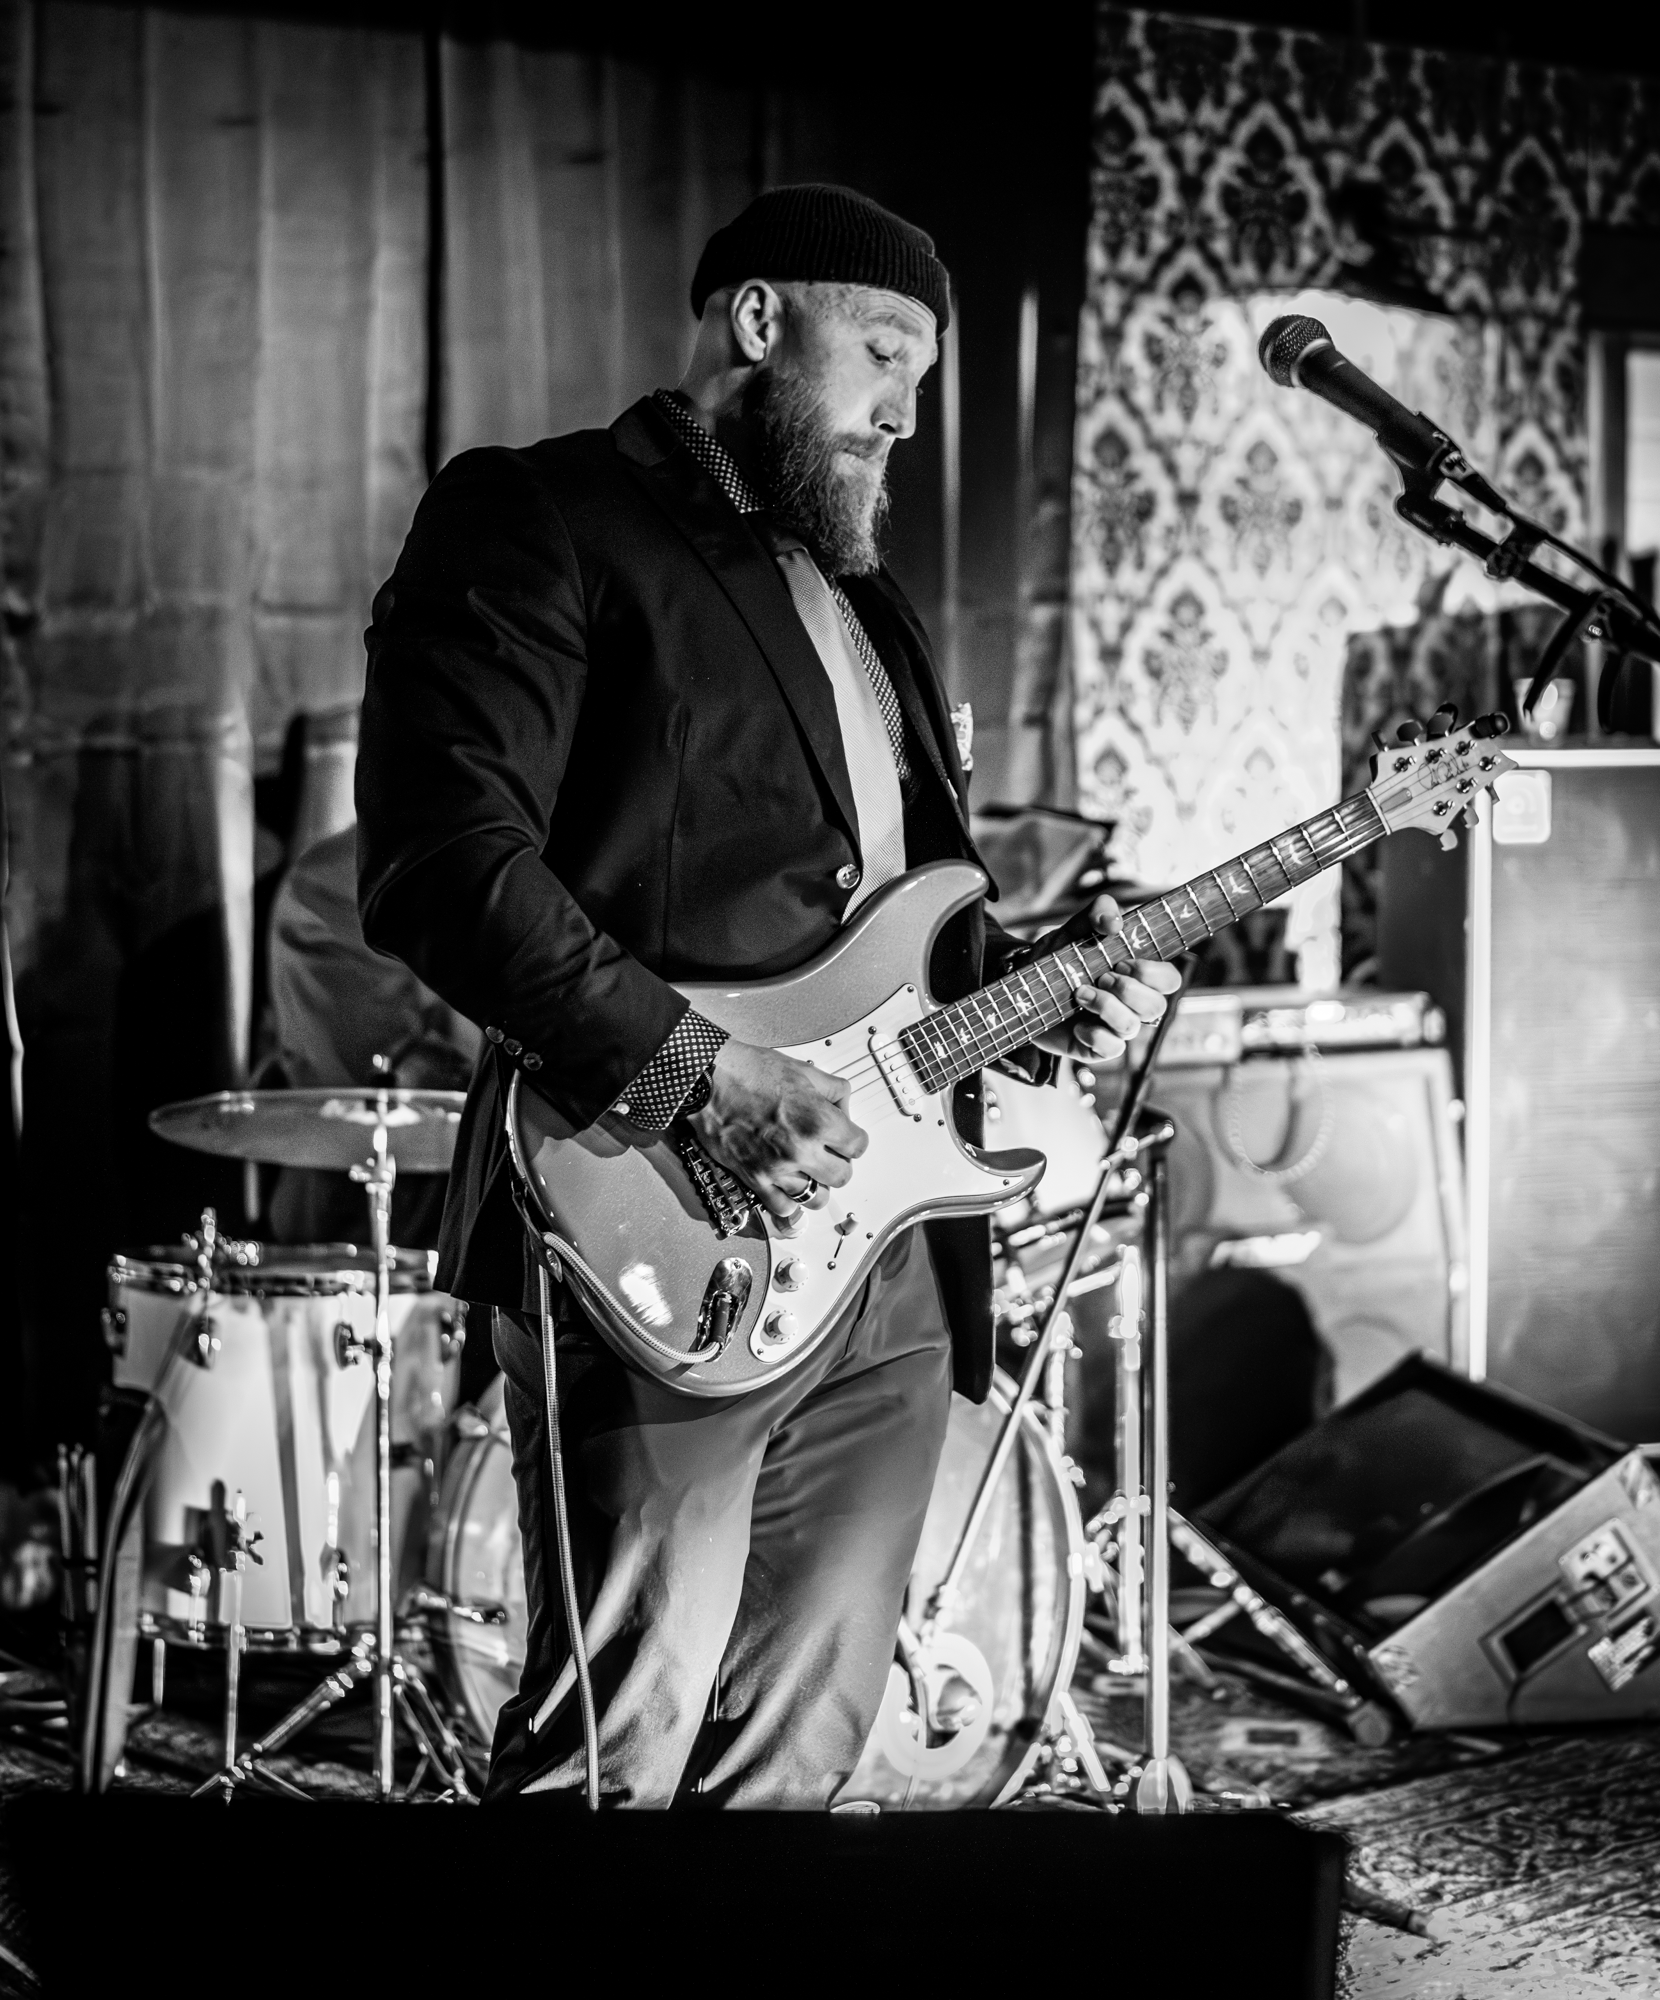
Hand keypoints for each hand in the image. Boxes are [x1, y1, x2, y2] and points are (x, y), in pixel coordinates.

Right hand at [687, 1040, 868, 1219]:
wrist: (708, 1079)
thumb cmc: (748, 1071)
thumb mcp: (803, 1069)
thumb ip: (832, 1090)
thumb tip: (844, 1106)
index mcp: (818, 1120)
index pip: (858, 1146)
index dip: (853, 1139)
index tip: (846, 1138)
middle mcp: (801, 1149)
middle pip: (842, 1176)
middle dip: (839, 1163)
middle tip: (829, 1153)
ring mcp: (777, 1168)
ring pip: (816, 1198)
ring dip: (817, 1185)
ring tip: (810, 1172)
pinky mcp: (754, 1178)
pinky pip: (782, 1208)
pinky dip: (789, 1201)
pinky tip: (787, 1187)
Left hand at [1033, 895, 1181, 1063]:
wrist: (1022, 988)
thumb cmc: (1056, 959)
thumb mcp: (1074, 929)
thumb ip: (1097, 912)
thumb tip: (1114, 923)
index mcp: (1136, 976)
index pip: (1170, 980)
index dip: (1153, 973)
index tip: (1123, 961)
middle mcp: (1131, 1004)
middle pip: (1156, 1006)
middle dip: (1127, 989)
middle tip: (1100, 976)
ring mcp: (1115, 1027)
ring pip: (1132, 1027)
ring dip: (1105, 1006)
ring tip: (1079, 993)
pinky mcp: (1097, 1047)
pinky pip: (1112, 1049)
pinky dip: (1094, 1034)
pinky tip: (1076, 1024)